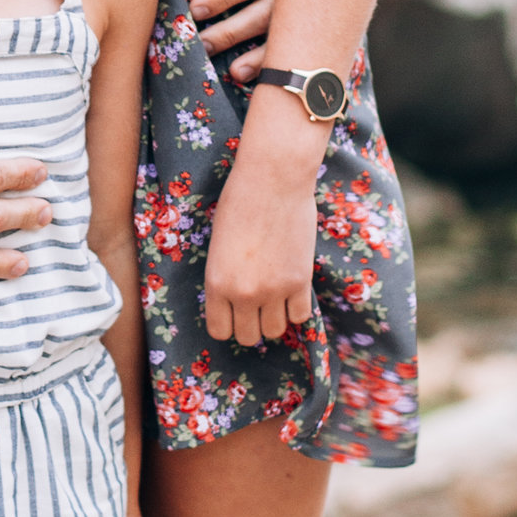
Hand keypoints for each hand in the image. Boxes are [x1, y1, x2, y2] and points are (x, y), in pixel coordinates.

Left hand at [189, 0, 298, 77]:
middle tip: (202, 45)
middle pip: (272, 11)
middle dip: (236, 31)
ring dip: (261, 54)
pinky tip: (257, 74)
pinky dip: (280, 57)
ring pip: (289, 30)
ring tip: (232, 73)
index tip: (197, 7)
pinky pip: (304, 37)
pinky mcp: (325, 6)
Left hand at [201, 136, 318, 347]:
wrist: (272, 180)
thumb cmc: (239, 203)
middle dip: (251, 324)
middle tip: (256, 305)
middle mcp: (244, 293)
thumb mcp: (218, 245)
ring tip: (275, 297)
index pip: (220, 331)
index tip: (235, 311)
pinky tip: (292, 290)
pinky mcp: (301, 281)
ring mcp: (274, 290)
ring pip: (275, 331)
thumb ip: (225, 277)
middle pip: (249, 337)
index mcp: (216, 283)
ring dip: (275, 318)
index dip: (228, 323)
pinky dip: (297, 308)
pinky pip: (300, 316)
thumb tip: (236, 302)